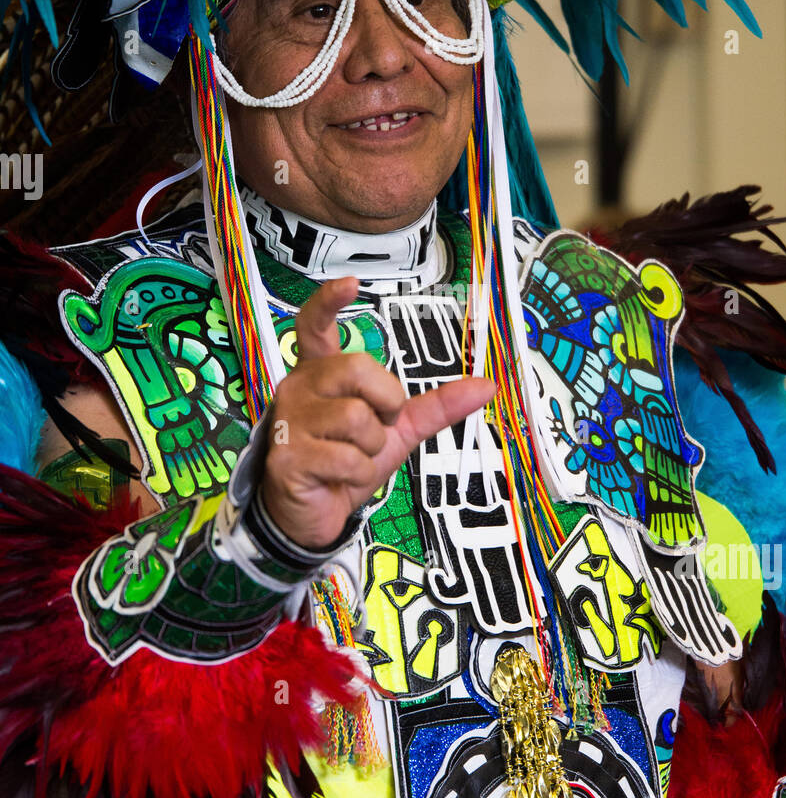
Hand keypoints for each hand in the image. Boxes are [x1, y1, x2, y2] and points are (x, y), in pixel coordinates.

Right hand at [260, 275, 494, 549]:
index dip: (330, 302)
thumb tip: (485, 386)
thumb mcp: (398, 430)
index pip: (315, 326)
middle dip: (385, 402)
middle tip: (376, 426)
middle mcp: (300, 388)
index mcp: (322, 373)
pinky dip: (356, 474)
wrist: (314, 513)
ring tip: (350, 458)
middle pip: (358, 368)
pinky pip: (347, 457)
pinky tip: (337, 477)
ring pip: (358, 418)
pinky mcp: (287, 455)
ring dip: (372, 448)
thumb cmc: (345, 462)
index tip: (350, 284)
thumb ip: (436, 406)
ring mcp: (290, 420)